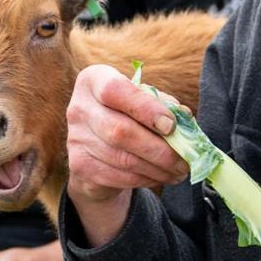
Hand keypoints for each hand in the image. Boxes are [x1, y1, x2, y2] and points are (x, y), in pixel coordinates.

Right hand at [64, 64, 188, 238]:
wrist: (96, 149)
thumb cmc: (126, 115)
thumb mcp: (142, 102)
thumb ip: (163, 104)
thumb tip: (184, 117)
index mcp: (94, 81)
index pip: (115, 90)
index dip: (145, 108)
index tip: (172, 125)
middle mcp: (79, 108)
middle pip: (120, 131)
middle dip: (160, 149)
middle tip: (184, 160)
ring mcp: (76, 139)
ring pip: (123, 159)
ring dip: (158, 168)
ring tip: (179, 171)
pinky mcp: (79, 165)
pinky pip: (120, 176)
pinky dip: (146, 179)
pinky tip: (161, 177)